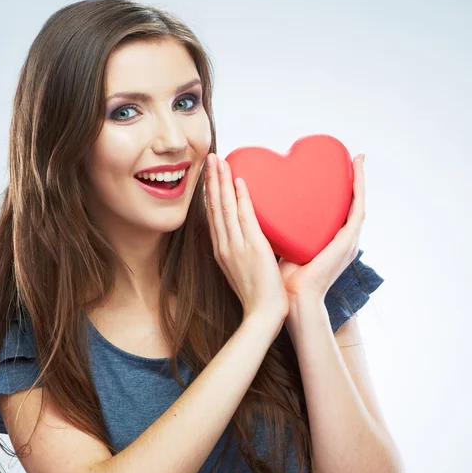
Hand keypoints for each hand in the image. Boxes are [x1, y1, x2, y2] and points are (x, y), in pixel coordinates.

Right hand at [205, 153, 288, 319]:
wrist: (262, 316)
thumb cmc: (257, 297)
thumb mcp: (242, 272)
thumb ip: (243, 253)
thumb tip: (250, 239)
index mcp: (221, 251)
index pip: (213, 217)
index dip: (210, 194)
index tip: (210, 175)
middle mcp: (224, 247)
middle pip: (214, 208)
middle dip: (211, 181)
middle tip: (211, 157)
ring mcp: (236, 248)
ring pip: (225, 209)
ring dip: (221, 182)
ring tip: (219, 160)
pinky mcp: (252, 249)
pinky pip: (245, 218)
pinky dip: (241, 198)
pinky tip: (239, 181)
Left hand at [277, 154, 366, 301]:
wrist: (293, 299)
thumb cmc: (284, 279)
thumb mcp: (284, 248)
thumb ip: (280, 232)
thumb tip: (264, 214)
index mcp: (329, 242)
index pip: (337, 211)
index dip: (339, 191)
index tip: (336, 169)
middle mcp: (342, 240)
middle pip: (351, 205)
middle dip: (354, 180)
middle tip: (355, 157)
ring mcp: (348, 241)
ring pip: (358, 202)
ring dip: (360, 179)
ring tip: (359, 158)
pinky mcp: (347, 241)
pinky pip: (358, 209)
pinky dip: (359, 189)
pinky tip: (358, 170)